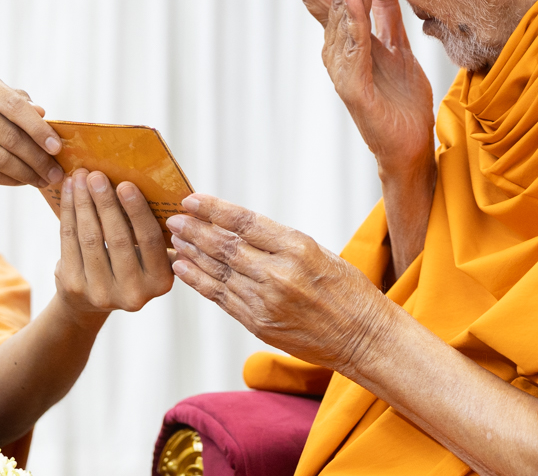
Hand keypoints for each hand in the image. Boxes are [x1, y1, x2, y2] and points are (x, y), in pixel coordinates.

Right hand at [0, 68, 62, 186]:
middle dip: (38, 159)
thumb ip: (11, 99)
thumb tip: (44, 114)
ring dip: (26, 173)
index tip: (58, 147)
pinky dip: (6, 179)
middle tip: (56, 172)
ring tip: (42, 180)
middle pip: (10, 137)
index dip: (39, 129)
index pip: (16, 106)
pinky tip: (20, 181)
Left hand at [55, 170, 173, 323]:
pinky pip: (69, 241)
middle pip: (117, 238)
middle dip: (105, 202)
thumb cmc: (129, 266)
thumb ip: (158, 234)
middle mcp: (133, 293)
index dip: (137, 211)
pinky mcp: (74, 287)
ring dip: (83, 202)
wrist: (91, 301)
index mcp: (160, 282)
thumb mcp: (150, 260)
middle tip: (97, 175)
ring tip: (80, 177)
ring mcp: (101, 293)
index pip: (150, 240)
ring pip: (90, 237)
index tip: (126, 184)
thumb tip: (150, 186)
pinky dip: (68, 212)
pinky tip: (69, 192)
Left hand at [168, 194, 395, 374]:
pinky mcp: (259, 324)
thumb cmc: (347, 290)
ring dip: (192, 253)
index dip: (213, 209)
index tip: (191, 200)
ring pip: (219, 271)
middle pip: (225, 246)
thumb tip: (237, 228)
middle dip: (195, 230)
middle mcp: (279, 273)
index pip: (244, 222)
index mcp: (298, 247)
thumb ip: (279, 242)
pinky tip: (184, 269)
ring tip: (175, 240)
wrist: (363, 337)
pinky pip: (222, 298)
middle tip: (173, 219)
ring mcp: (267, 301)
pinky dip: (200, 282)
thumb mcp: (319, 252)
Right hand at [279, 0, 434, 173]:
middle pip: (332, 7)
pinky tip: (355, 0)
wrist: (412, 144)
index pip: (327, 3)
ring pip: (341, 23)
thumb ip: (387, 20)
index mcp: (347, 43)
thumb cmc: (404, 101)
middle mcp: (337, 54)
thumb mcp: (399, 50)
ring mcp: (342, 71)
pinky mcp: (353, 88)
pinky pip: (353, 49)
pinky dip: (353, 23)